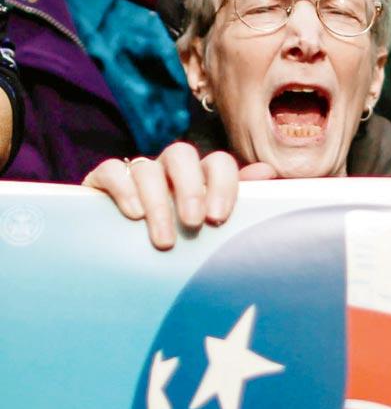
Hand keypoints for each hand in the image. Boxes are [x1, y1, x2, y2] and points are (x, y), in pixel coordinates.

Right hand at [83, 142, 242, 249]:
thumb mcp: (210, 225)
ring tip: (164, 240)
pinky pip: (112, 170)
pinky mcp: (103, 181)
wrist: (124, 254)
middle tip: (193, 224)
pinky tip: (133, 214)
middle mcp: (170, 169)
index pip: (217, 163)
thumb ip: (239, 201)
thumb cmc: (181, 239)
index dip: (222, 185)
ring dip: (158, 203)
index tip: (218, 219)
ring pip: (147, 167)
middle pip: (181, 155)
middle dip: (190, 189)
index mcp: (200, 177)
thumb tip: (268, 172)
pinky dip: (123, 188)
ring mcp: (137, 172)